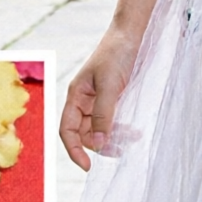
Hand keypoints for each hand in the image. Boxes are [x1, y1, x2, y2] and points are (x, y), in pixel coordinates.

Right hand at [59, 31, 138, 170]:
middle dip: (101, 144)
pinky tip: (134, 132)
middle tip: (122, 149)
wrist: (132, 34)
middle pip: (85, 134)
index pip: (67, 130)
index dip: (74, 150)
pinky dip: (121, 129)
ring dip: (114, 138)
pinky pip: (113, 121)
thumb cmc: (116, 54)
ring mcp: (98, 101)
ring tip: (133, 138)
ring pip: (101, 130)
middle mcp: (84, 101)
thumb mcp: (109, 85)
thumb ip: (103, 114)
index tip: (88, 167)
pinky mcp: (113, 99)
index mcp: (75, 96)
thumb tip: (100, 142)